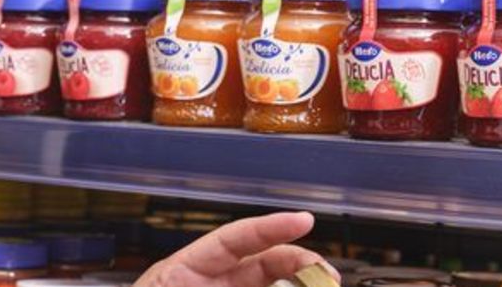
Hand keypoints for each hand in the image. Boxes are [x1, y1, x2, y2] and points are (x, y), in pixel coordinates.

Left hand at [133, 212, 338, 286]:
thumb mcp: (173, 286)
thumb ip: (229, 281)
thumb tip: (278, 278)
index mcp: (181, 273)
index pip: (233, 239)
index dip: (270, 228)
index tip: (304, 220)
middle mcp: (204, 285)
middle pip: (260, 266)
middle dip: (298, 267)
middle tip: (328, 276)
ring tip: (321, 286)